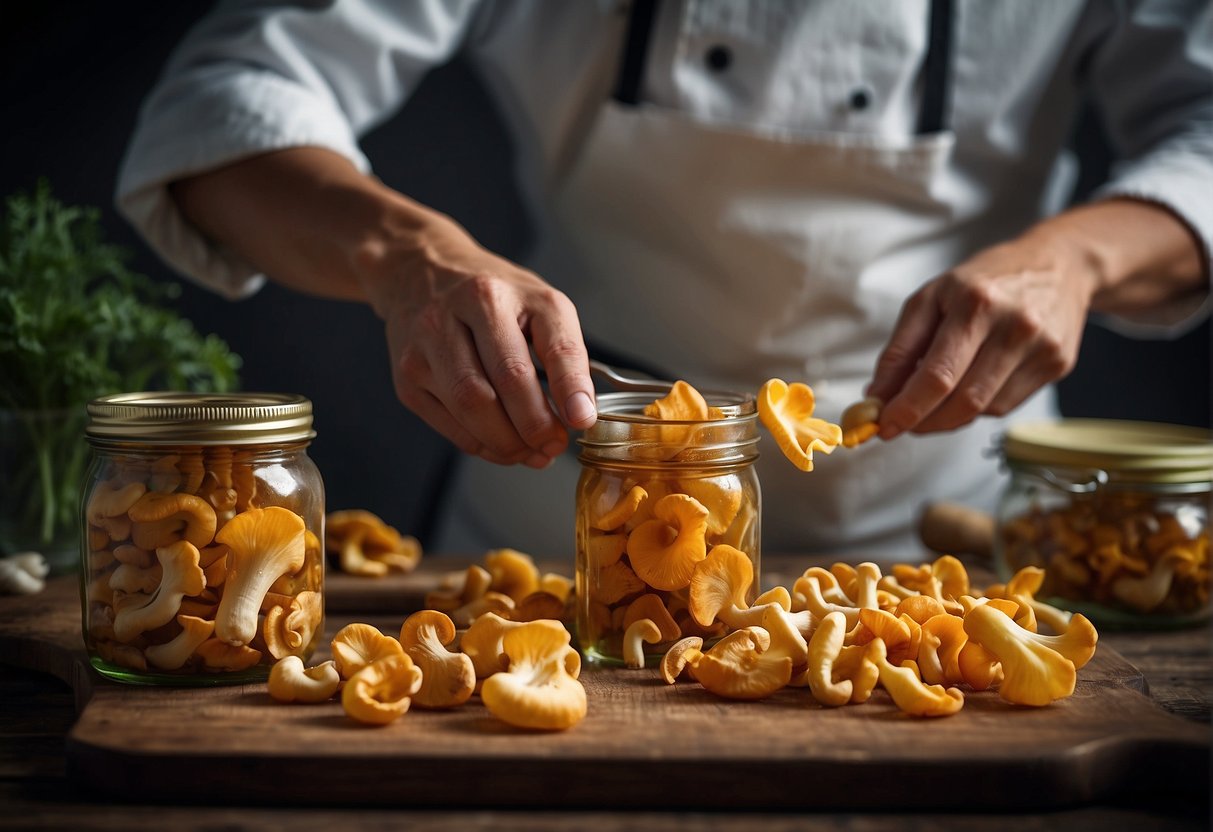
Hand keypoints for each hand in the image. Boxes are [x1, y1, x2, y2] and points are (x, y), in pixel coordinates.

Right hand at [355, 210, 597, 467]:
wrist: (419, 272)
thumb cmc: (489, 295)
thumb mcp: (538, 304)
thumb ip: (564, 354)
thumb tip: (578, 414)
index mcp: (504, 292)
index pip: (549, 343)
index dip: (570, 387)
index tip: (582, 420)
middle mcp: (461, 309)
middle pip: (506, 381)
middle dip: (536, 425)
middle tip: (555, 444)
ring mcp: (427, 342)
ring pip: (472, 407)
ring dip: (508, 443)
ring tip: (531, 451)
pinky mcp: (408, 374)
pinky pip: (449, 424)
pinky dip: (481, 445)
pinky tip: (500, 445)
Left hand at [867, 233, 1097, 438]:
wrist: (1057, 264)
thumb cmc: (981, 282)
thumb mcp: (930, 300)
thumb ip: (899, 351)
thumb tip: (876, 398)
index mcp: (976, 303)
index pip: (938, 375)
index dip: (908, 409)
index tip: (883, 427)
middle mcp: (1014, 326)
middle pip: (963, 400)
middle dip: (924, 421)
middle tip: (901, 424)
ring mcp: (1042, 347)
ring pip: (984, 409)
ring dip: (948, 416)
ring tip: (935, 399)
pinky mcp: (1058, 364)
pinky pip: (1006, 406)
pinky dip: (978, 407)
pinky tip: (970, 386)